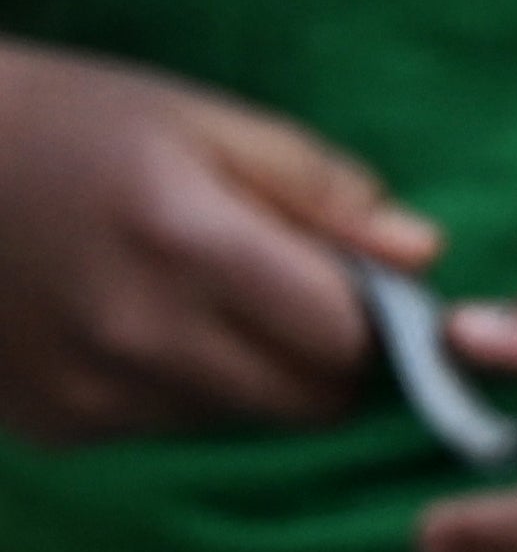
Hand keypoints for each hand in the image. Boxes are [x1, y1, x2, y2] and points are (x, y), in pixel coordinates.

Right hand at [0, 40, 438, 443]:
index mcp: (188, 244)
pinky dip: (172, 391)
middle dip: (319, 360)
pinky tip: (118, 326)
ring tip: (177, 298)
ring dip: (244, 377)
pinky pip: (167, 430)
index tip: (351, 290)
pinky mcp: (57, 427)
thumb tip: (424, 256)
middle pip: (308, 403)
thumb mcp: (197, 121)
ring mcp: (93, 392)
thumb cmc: (65, 124)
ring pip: (242, 423)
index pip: (349, 343)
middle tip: (272, 297)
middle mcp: (140, 333)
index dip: (371, 322)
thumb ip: (320, 191)